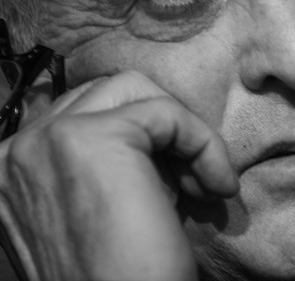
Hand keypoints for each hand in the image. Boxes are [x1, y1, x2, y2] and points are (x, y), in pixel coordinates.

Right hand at [0, 71, 237, 280]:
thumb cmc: (121, 278)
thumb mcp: (102, 209)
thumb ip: (110, 164)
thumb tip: (159, 131)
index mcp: (13, 170)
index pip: (86, 115)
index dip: (142, 141)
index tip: (176, 184)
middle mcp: (16, 151)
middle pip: (109, 94)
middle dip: (161, 128)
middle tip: (192, 179)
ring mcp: (46, 141)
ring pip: (135, 91)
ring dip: (182, 132)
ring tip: (203, 184)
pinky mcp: (90, 139)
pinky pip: (166, 113)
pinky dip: (203, 143)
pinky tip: (216, 187)